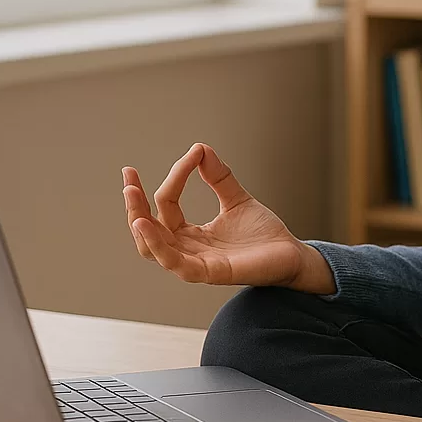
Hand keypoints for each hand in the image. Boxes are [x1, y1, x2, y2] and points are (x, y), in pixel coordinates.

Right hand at [122, 143, 333, 292]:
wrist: (292, 254)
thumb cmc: (264, 234)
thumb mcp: (237, 199)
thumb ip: (218, 177)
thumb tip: (200, 148)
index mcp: (190, 234)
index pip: (167, 205)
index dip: (175, 178)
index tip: (192, 154)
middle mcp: (187, 249)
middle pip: (147, 230)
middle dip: (134, 204)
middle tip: (128, 178)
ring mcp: (196, 263)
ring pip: (154, 249)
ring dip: (140, 223)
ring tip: (132, 197)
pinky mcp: (210, 273)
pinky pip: (176, 263)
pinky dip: (158, 245)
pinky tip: (147, 224)